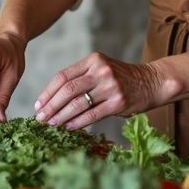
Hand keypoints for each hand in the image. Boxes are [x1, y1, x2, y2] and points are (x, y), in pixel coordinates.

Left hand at [34, 52, 163, 129]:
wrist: (151, 82)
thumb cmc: (121, 79)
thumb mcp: (101, 70)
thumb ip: (81, 79)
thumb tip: (53, 100)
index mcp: (93, 60)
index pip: (63, 76)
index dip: (48, 92)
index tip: (38, 104)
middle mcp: (101, 71)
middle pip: (67, 90)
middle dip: (51, 106)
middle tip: (40, 117)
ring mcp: (110, 86)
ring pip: (78, 103)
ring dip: (61, 116)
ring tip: (52, 124)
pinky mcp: (118, 102)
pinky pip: (92, 114)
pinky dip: (78, 122)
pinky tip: (69, 127)